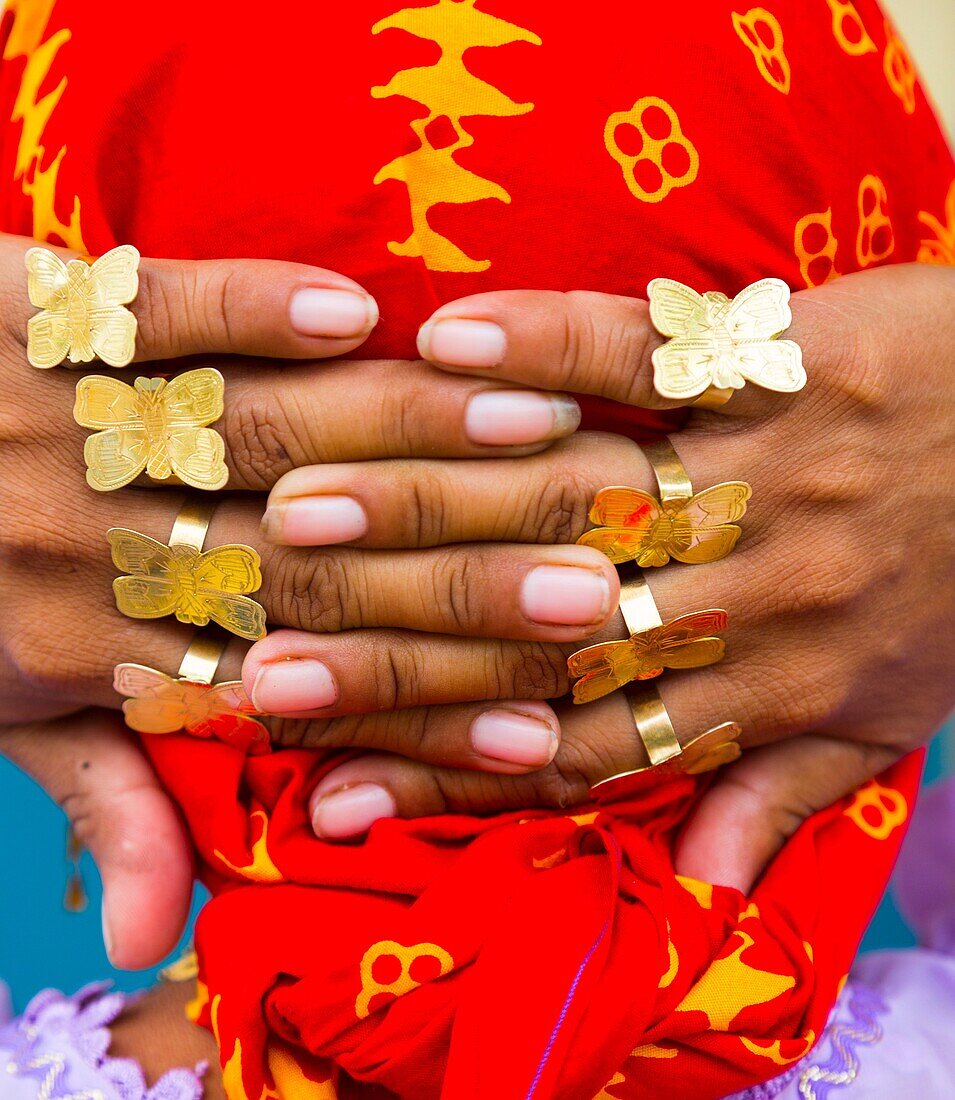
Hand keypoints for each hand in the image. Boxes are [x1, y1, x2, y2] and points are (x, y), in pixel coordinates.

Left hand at [0, 232, 584, 962]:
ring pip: (250, 435)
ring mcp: (60, 422)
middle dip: (461, 581)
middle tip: (596, 587)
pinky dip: (247, 310)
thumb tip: (146, 942)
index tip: (546, 729)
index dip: (423, 716)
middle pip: (306, 566)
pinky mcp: (27, 309)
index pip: (294, 687)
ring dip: (398, 435)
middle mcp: (90, 544)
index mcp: (89, 653)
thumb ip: (98, 805)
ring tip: (535, 432)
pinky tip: (356, 313)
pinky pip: (149, 309)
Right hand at [281, 263, 954, 890]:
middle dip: (397, 656)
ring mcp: (768, 472)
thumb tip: (694, 876)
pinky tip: (441, 339)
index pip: (575, 742)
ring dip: (432, 501)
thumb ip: (782, 785)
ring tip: (300, 508)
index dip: (445, 772)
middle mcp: (752, 594)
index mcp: (767, 684)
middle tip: (263, 669)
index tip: (326, 795)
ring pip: (576, 498)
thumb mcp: (889, 714)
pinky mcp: (790, 356)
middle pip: (547, 631)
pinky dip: (548, 345)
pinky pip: (653, 350)